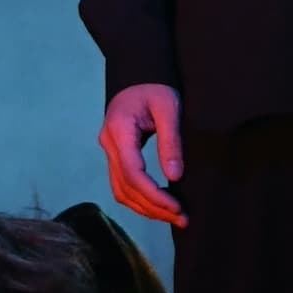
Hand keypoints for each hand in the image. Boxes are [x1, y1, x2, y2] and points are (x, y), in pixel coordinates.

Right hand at [98, 82, 186, 226]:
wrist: (139, 74)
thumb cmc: (156, 87)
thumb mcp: (169, 108)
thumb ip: (171, 142)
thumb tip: (175, 177)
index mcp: (119, 130)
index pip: (132, 172)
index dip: (153, 193)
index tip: (177, 206)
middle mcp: (109, 144)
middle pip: (125, 187)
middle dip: (153, 207)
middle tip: (183, 218)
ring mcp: (109, 151)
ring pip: (121, 190)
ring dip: (146, 208)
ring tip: (175, 217)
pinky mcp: (116, 156)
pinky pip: (123, 185)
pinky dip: (140, 200)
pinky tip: (160, 207)